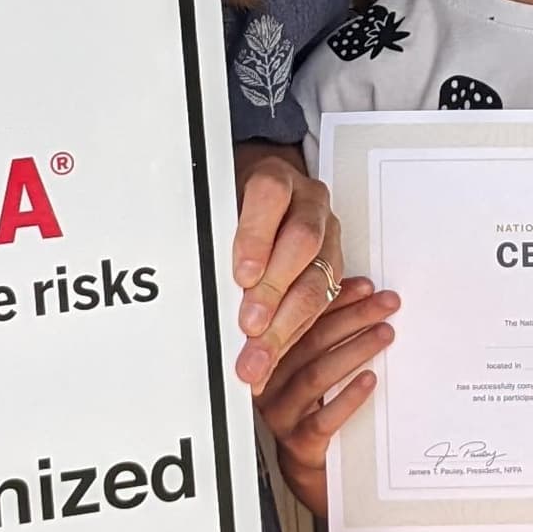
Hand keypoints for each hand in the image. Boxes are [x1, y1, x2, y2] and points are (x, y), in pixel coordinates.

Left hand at [228, 143, 341, 390]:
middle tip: (251, 324)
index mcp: (276, 178)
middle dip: (275, 289)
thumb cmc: (237, 203)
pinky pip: (323, 303)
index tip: (241, 274)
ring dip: (288, 321)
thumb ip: (214, 233)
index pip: (270, 197)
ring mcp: (328, 234)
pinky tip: (275, 353)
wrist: (268, 197)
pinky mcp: (334, 265)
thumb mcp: (219, 206)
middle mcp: (308, 203)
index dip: (256, 237)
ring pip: (319, 277)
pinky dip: (296, 332)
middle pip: (301, 242)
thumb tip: (198, 275)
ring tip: (261, 352)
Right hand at [258, 282, 397, 510]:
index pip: (300, 319)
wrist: (310, 465)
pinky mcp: (298, 442)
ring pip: (317, 374)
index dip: (335, 300)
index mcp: (271, 356)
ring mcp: (282, 413)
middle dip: (354, 318)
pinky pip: (323, 417)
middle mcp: (270, 382)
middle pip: (311, 342)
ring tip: (385, 335)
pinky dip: (349, 396)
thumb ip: (328, 334)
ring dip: (355, 350)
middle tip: (387, 306)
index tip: (366, 287)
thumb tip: (366, 294)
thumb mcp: (317, 366)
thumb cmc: (316, 406)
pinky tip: (371, 380)